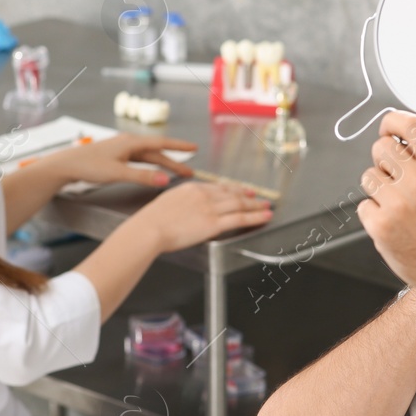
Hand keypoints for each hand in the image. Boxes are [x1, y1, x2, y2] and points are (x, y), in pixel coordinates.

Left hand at [42, 133, 195, 188]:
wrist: (66, 165)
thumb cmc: (88, 166)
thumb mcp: (118, 173)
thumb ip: (143, 177)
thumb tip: (165, 180)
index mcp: (131, 142)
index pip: (161, 144)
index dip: (179, 146)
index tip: (194, 148)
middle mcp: (128, 143)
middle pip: (156, 152)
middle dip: (174, 161)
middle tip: (189, 171)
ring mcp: (122, 149)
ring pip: (148, 157)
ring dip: (163, 164)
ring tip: (176, 173)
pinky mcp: (116, 156)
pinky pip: (139, 160)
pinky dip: (150, 166)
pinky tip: (153, 172)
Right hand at [128, 180, 273, 252]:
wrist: (149, 229)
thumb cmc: (151, 221)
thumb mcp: (165, 202)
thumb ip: (180, 202)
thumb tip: (184, 207)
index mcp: (191, 189)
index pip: (217, 187)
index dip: (232, 188)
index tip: (240, 189)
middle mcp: (203, 195)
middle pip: (231, 193)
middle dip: (247, 195)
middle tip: (258, 196)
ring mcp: (210, 208)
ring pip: (239, 204)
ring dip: (256, 205)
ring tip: (267, 206)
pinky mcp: (213, 223)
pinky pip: (239, 219)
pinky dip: (255, 217)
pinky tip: (264, 217)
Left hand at [355, 111, 415, 312]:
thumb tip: (400, 138)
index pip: (409, 125)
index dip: (392, 122)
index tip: (388, 127)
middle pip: (381, 147)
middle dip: (384, 160)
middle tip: (396, 177)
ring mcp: (397, 204)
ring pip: (369, 175)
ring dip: (379, 188)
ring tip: (399, 205)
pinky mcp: (379, 225)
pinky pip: (365, 204)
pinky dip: (375, 213)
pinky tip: (395, 224)